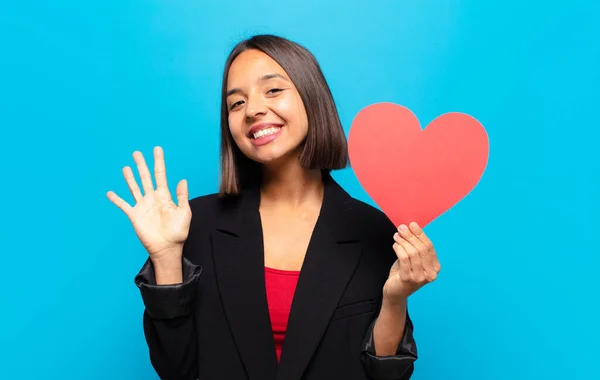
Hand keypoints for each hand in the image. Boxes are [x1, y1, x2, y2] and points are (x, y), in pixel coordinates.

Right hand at [106, 146, 191, 260]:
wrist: (167, 248)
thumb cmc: (178, 232)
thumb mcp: (184, 213)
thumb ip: (182, 196)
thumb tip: (182, 180)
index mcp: (165, 196)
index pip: (160, 175)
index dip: (159, 162)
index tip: (157, 149)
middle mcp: (152, 198)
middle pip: (145, 177)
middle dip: (142, 165)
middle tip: (137, 153)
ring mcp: (143, 206)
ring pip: (134, 187)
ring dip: (130, 177)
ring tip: (126, 167)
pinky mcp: (134, 215)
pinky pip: (123, 205)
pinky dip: (116, 199)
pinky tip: (110, 193)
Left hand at [383, 222, 440, 303]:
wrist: (395, 291)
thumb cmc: (404, 272)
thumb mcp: (413, 259)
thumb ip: (415, 246)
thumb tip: (411, 227)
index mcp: (435, 267)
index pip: (429, 247)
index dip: (420, 234)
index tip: (412, 224)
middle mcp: (430, 274)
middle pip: (421, 249)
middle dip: (411, 236)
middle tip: (402, 228)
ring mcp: (420, 278)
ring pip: (413, 253)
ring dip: (403, 241)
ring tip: (396, 235)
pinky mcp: (408, 279)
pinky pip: (404, 259)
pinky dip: (399, 249)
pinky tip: (395, 245)